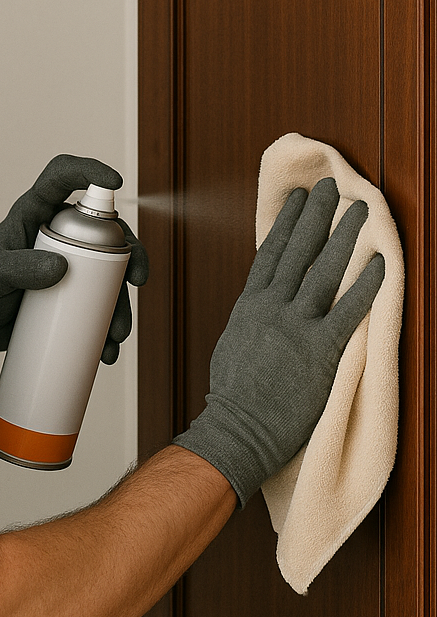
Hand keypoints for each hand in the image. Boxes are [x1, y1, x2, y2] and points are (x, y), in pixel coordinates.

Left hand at [0, 154, 149, 372]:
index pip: (61, 176)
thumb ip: (18, 268)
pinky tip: (109, 347)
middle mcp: (59, 233)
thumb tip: (61, 267)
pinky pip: (102, 302)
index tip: (115, 182)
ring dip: (124, 300)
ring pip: (112, 272)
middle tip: (137, 280)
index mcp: (36, 213)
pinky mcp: (74, 294)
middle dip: (131, 254)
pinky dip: (112, 323)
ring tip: (116, 333)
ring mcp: (70, 264)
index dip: (88, 170)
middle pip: (107, 230)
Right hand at [174, 177, 385, 506]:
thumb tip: (267, 302)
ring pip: (323, 270)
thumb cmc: (234, 395)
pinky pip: (350, 309)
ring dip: (344, 236)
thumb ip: (253, 317)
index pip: (270, 253)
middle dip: (317, 216)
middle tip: (332, 187)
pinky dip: (367, 284)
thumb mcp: (234, 344)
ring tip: (360, 209)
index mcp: (249, 306)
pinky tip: (383, 262)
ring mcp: (295, 326)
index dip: (287, 223)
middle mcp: (271, 308)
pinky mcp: (321, 349)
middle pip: (297, 251)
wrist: (238, 429)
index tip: (300, 200)